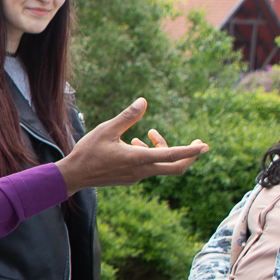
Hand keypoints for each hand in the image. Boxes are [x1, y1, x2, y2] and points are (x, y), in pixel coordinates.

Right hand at [55, 99, 208, 192]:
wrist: (74, 176)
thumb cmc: (88, 151)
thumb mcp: (107, 129)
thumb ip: (127, 116)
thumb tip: (143, 102)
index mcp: (138, 159)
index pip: (172, 155)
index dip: (191, 151)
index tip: (205, 146)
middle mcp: (141, 171)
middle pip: (176, 168)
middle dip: (189, 156)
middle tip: (198, 143)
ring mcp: (137, 177)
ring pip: (162, 165)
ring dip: (163, 150)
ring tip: (149, 134)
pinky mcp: (130, 178)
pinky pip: (149, 167)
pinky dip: (150, 155)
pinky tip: (135, 143)